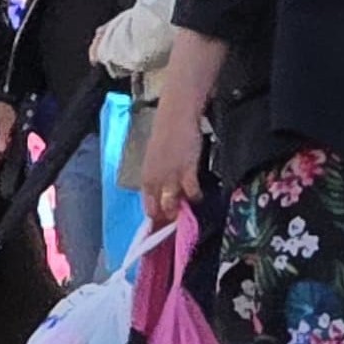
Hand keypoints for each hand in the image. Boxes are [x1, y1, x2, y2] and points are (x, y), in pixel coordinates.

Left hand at [142, 81, 205, 219]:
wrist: (175, 116)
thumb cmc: (166, 136)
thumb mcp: (156, 161)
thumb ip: (158, 179)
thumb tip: (165, 197)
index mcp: (146, 178)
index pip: (148, 207)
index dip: (156, 220)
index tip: (164, 227)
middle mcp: (155, 180)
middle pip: (159, 210)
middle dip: (169, 219)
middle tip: (179, 221)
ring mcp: (170, 177)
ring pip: (173, 205)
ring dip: (181, 211)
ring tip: (189, 208)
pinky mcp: (186, 171)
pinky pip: (192, 193)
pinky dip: (195, 197)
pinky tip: (198, 194)